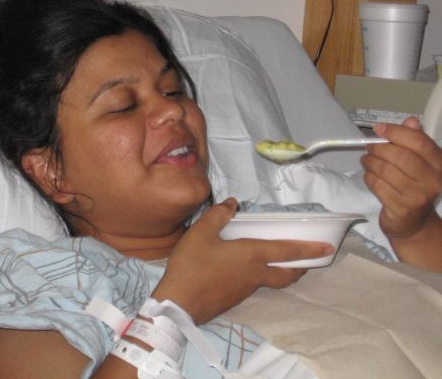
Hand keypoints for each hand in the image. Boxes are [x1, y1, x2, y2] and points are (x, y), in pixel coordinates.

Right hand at [151, 198, 333, 324]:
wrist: (178, 304)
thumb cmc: (192, 265)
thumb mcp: (201, 233)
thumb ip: (218, 215)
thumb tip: (232, 203)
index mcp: (252, 256)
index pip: (288, 251)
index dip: (309, 249)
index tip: (328, 248)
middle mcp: (255, 274)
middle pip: (287, 274)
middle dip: (301, 267)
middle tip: (308, 261)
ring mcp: (246, 290)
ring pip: (272, 281)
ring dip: (282, 272)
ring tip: (280, 262)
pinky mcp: (235, 299)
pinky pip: (255, 285)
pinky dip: (261, 277)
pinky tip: (246, 270)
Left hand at [362, 117, 441, 237]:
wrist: (413, 221)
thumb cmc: (414, 185)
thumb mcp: (419, 161)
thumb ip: (414, 141)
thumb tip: (410, 121)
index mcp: (440, 164)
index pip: (419, 142)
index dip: (396, 132)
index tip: (379, 128)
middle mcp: (433, 180)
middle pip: (401, 156)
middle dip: (380, 149)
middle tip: (369, 147)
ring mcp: (418, 196)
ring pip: (386, 171)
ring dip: (370, 162)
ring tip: (366, 160)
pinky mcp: (401, 208)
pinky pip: (378, 185)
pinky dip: (369, 177)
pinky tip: (369, 174)